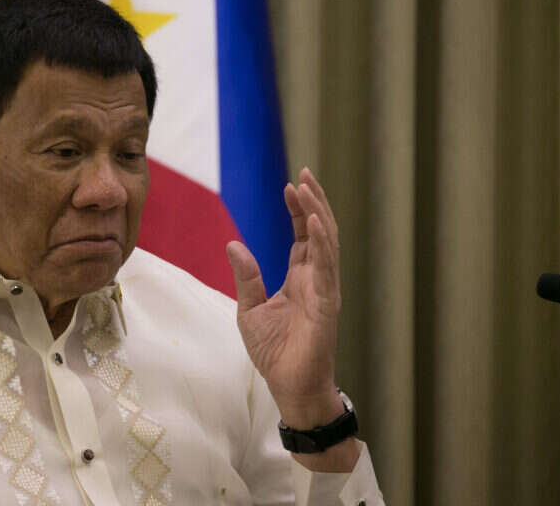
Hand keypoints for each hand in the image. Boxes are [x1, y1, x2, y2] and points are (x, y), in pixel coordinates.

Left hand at [227, 167, 342, 429]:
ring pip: (326, 242)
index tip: (290, 184)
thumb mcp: (250, 309)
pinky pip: (327, 267)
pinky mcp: (327, 304)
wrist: (289, 386)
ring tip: (307, 187)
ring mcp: (325, 289)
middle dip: (313, 201)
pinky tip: (313, 220)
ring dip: (317, 213)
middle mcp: (317, 279)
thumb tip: (233, 243)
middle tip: (304, 172)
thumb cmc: (274, 352)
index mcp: (300, 278)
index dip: (298, 209)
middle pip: (318, 231)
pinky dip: (321, 242)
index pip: (302, 235)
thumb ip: (246, 276)